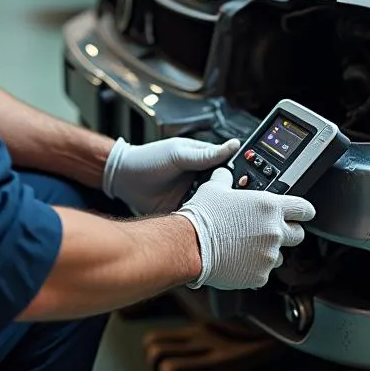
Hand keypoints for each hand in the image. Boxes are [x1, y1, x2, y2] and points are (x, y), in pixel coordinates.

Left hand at [101, 135, 240, 214]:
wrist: (124, 178)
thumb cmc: (150, 159)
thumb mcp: (179, 154)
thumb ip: (206, 154)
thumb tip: (234, 144)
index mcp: (204, 162)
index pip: (229, 170)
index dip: (238, 179)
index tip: (245, 186)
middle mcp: (201, 180)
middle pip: (223, 192)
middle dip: (228, 199)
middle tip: (232, 205)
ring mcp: (193, 197)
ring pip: (212, 208)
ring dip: (216, 213)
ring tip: (222, 218)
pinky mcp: (183, 212)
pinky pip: (198, 220)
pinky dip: (202, 223)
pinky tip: (206, 226)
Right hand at [175, 167, 315, 289]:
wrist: (190, 245)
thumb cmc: (202, 217)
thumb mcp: (214, 188)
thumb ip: (226, 179)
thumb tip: (224, 173)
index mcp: (269, 206)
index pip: (304, 208)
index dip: (304, 211)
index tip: (303, 213)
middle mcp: (274, 231)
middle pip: (298, 234)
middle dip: (288, 233)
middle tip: (270, 231)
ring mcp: (268, 255)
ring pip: (279, 255)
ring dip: (268, 251)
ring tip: (246, 247)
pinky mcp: (260, 276)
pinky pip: (263, 272)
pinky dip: (254, 268)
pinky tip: (237, 260)